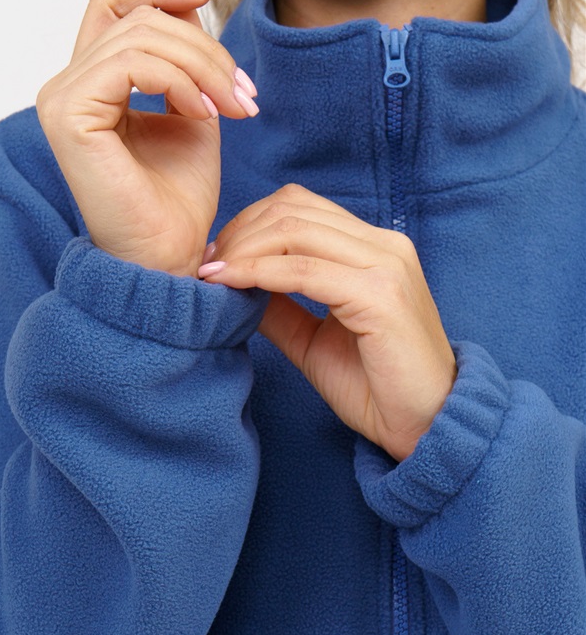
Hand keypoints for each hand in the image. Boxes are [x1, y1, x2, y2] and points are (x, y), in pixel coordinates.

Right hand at [36, 0, 258, 277]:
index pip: (113, 4)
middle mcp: (67, 88)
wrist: (169, 257)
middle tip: (243, 94)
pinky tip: (203, 114)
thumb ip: (186, 61)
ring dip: (202, 66)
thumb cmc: (180, 201)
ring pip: (140, 35)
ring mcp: (61, 100)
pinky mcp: (68, 115)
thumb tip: (191, 3)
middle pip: (139, 19)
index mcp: (91, 84)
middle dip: (204, 47)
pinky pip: (131, 63)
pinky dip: (179, 80)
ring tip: (233, 108)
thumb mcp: (192, 112)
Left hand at [198, 184, 456, 461]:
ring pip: (295, 230)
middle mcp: (384, 245)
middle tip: (206, 266)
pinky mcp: (382, 295)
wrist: (427, 425)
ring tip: (213, 275)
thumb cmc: (376, 387)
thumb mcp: (314, 340)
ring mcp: (387, 265)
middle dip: (239, 233)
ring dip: (243, 249)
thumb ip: (279, 307)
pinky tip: (231, 285)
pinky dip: (260, 273)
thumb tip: (230, 283)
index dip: (249, 225)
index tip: (214, 259)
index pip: (300, 208)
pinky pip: (305, 271)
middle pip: (293, 208)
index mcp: (373, 249)